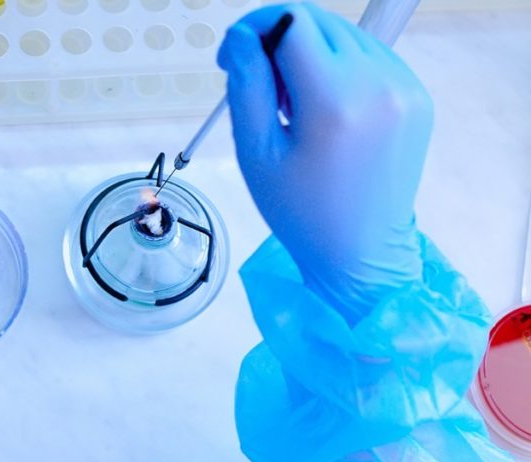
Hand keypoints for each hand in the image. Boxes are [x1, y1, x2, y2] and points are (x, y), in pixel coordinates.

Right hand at [219, 3, 432, 321]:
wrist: (361, 251)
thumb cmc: (300, 211)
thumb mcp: (255, 152)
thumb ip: (247, 83)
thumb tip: (242, 37)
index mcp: (335, 101)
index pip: (292, 21)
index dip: (254, 29)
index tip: (234, 55)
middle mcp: (379, 84)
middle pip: (318, 21)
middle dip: (278, 39)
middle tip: (259, 84)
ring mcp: (405, 87)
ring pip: (344, 34)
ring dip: (309, 52)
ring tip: (293, 104)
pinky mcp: (417, 95)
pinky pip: (369, 55)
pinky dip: (339, 67)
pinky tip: (324, 109)